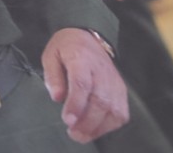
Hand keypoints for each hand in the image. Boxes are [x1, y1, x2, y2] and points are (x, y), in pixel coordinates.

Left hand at [41, 27, 128, 143]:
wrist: (88, 37)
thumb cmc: (67, 48)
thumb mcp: (51, 55)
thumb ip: (52, 76)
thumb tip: (57, 97)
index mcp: (81, 58)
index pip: (82, 83)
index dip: (76, 104)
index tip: (68, 120)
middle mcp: (101, 71)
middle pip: (100, 100)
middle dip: (86, 122)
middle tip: (73, 132)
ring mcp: (114, 81)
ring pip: (113, 109)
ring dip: (98, 127)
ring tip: (82, 134)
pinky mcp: (121, 90)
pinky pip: (121, 113)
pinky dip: (110, 125)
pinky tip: (95, 128)